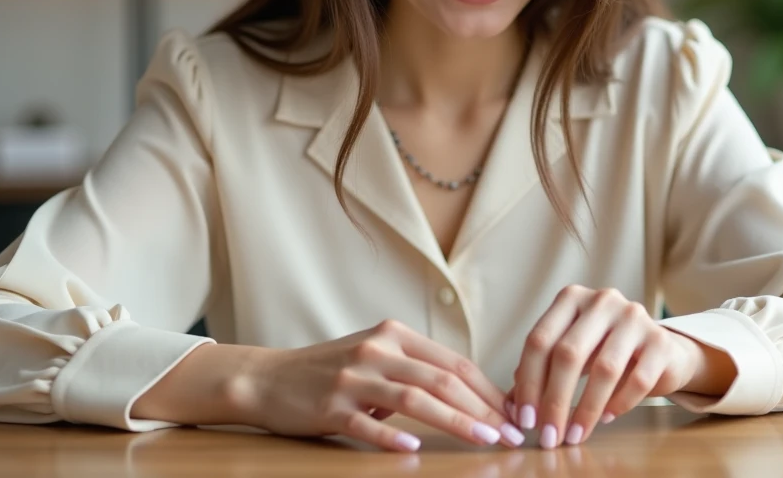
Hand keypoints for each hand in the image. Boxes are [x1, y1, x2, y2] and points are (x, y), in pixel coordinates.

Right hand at [231, 319, 524, 451]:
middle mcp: (377, 349)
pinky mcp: (331, 406)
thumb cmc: (332, 372)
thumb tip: (474, 396)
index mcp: (394, 334)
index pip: (453, 362)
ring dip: (456, 421)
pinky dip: (392, 436)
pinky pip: (367, 423)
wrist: (269, 378)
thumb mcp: (377, 356)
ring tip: (484, 440)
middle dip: (483, 409)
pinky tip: (415, 448)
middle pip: (441, 379)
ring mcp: (353, 377)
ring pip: (415, 399)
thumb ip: (416, 368)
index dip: (488, 389)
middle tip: (510, 433)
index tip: (514, 413)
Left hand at [509, 285, 734, 447]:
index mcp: (571, 298)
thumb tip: (512, 406)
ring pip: (604, 369)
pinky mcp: (660, 340)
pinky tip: (605, 418)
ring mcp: (634, 316)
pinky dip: (618, 403)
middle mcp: (602, 300)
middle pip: (568, 353)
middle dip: (555, 401)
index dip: (529, 382)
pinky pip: (637, 379)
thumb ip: (540, 372)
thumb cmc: (604, 352)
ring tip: (574, 435)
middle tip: (549, 436)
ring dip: (586, 409)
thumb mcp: (569, 354)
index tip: (525, 419)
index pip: (540, 340)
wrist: (659, 350)